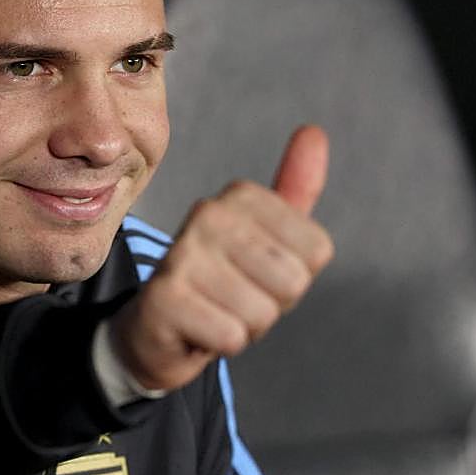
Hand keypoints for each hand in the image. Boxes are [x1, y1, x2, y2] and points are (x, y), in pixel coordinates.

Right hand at [111, 125, 334, 391]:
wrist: (158, 328)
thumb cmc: (223, 280)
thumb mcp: (267, 235)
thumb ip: (295, 187)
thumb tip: (315, 131)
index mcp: (239, 197)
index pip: (317, 252)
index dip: (295, 277)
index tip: (258, 274)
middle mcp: (209, 214)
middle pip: (293, 282)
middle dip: (272, 305)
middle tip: (236, 298)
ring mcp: (182, 253)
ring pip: (262, 312)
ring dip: (245, 327)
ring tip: (216, 312)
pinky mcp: (165, 297)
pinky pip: (231, 335)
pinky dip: (220, 343)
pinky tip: (196, 330)